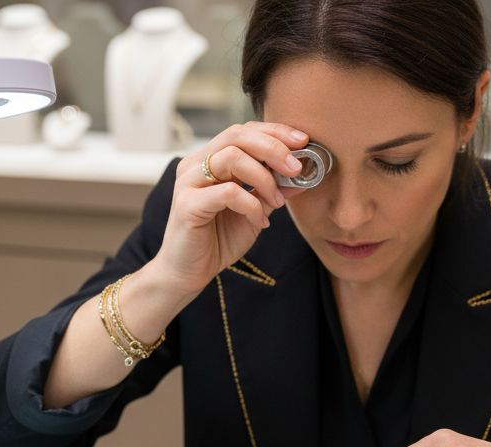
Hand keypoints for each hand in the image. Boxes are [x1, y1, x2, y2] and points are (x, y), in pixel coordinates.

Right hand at [153, 122, 312, 293]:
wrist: (188, 273)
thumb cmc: (218, 240)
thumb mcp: (255, 211)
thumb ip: (273, 190)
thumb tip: (302, 174)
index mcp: (209, 159)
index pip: (243, 131)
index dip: (274, 132)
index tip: (303, 141)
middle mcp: (195, 164)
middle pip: (237, 135)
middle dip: (273, 148)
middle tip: (296, 168)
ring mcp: (188, 182)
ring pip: (232, 158)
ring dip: (264, 178)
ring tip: (277, 202)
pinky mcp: (187, 204)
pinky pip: (228, 192)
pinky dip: (252, 205)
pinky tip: (260, 221)